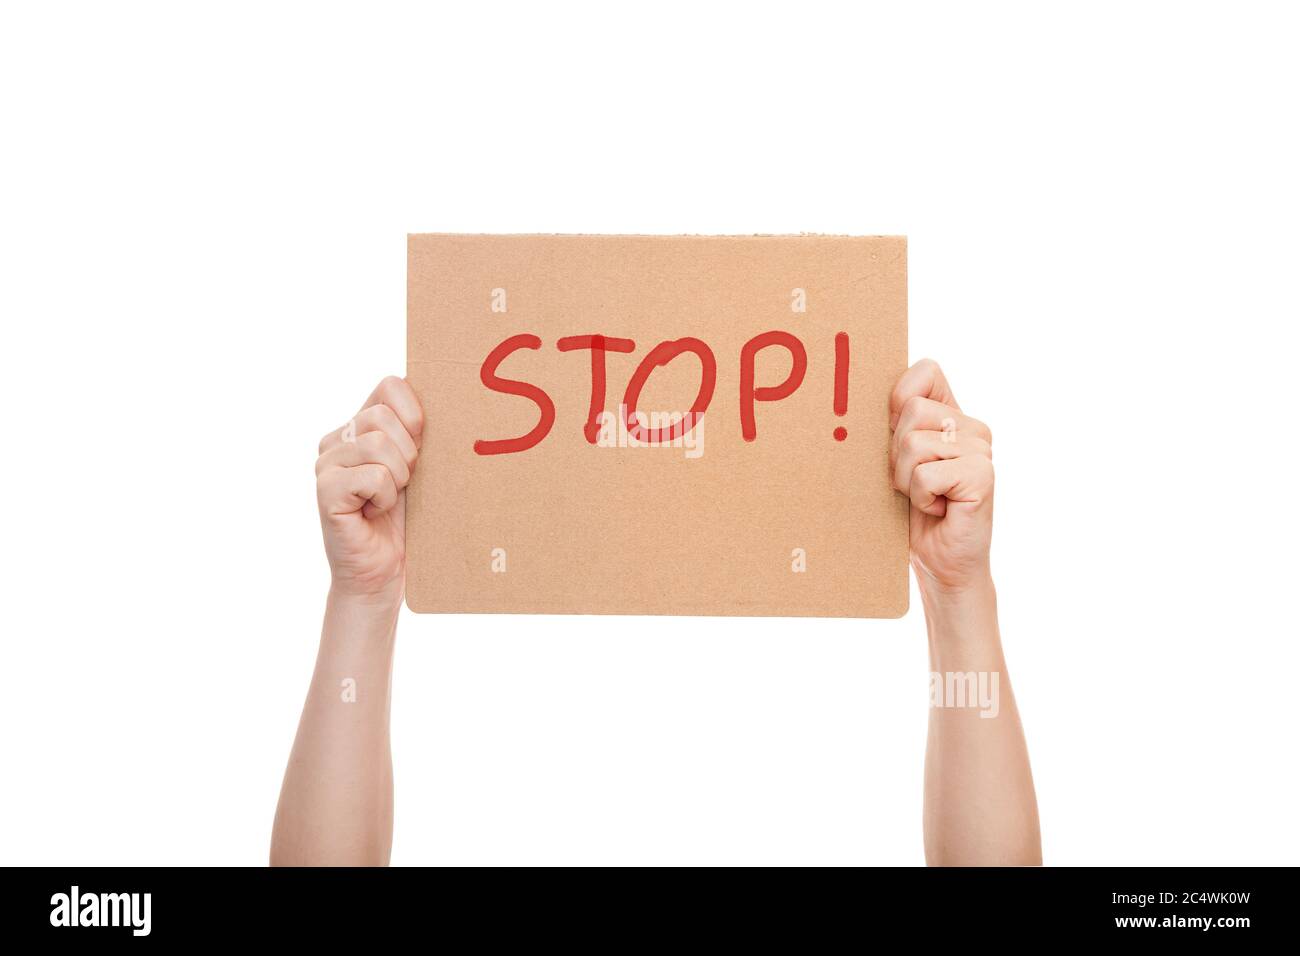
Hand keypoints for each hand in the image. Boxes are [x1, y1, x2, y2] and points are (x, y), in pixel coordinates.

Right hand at [315, 376, 423, 600]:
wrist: (384, 572)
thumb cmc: (408, 519)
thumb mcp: (420, 467)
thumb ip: (420, 432)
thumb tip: (448, 397)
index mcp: (361, 424)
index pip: (391, 385)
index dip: (414, 414)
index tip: (420, 448)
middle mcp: (337, 438)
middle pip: (383, 416)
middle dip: (408, 454)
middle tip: (403, 483)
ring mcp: (327, 463)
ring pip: (379, 445)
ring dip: (398, 479)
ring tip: (388, 499)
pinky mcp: (325, 489)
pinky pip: (373, 477)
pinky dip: (385, 497)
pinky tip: (374, 512)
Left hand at [889, 359, 993, 596]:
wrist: (940, 562)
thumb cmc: (912, 512)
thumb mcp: (895, 460)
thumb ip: (893, 424)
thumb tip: (859, 390)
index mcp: (952, 415)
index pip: (926, 370)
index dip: (899, 398)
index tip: (895, 433)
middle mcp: (972, 427)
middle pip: (911, 411)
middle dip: (896, 454)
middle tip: (913, 482)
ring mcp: (981, 449)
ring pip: (914, 443)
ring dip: (906, 480)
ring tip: (925, 497)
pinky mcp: (982, 475)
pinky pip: (926, 474)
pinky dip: (920, 497)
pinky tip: (939, 509)